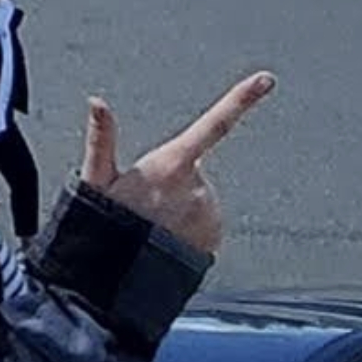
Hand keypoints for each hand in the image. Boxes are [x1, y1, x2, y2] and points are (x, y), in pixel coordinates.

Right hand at [79, 72, 275, 257]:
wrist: (117, 282)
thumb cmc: (102, 228)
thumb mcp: (96, 182)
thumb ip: (102, 139)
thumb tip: (96, 101)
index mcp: (172, 163)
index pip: (214, 124)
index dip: (241, 99)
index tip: (266, 79)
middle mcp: (199, 186)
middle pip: (192, 172)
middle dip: (173, 185)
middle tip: (143, 208)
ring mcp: (210, 213)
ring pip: (199, 200)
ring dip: (180, 210)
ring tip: (152, 229)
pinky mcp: (215, 237)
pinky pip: (205, 225)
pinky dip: (190, 231)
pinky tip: (167, 241)